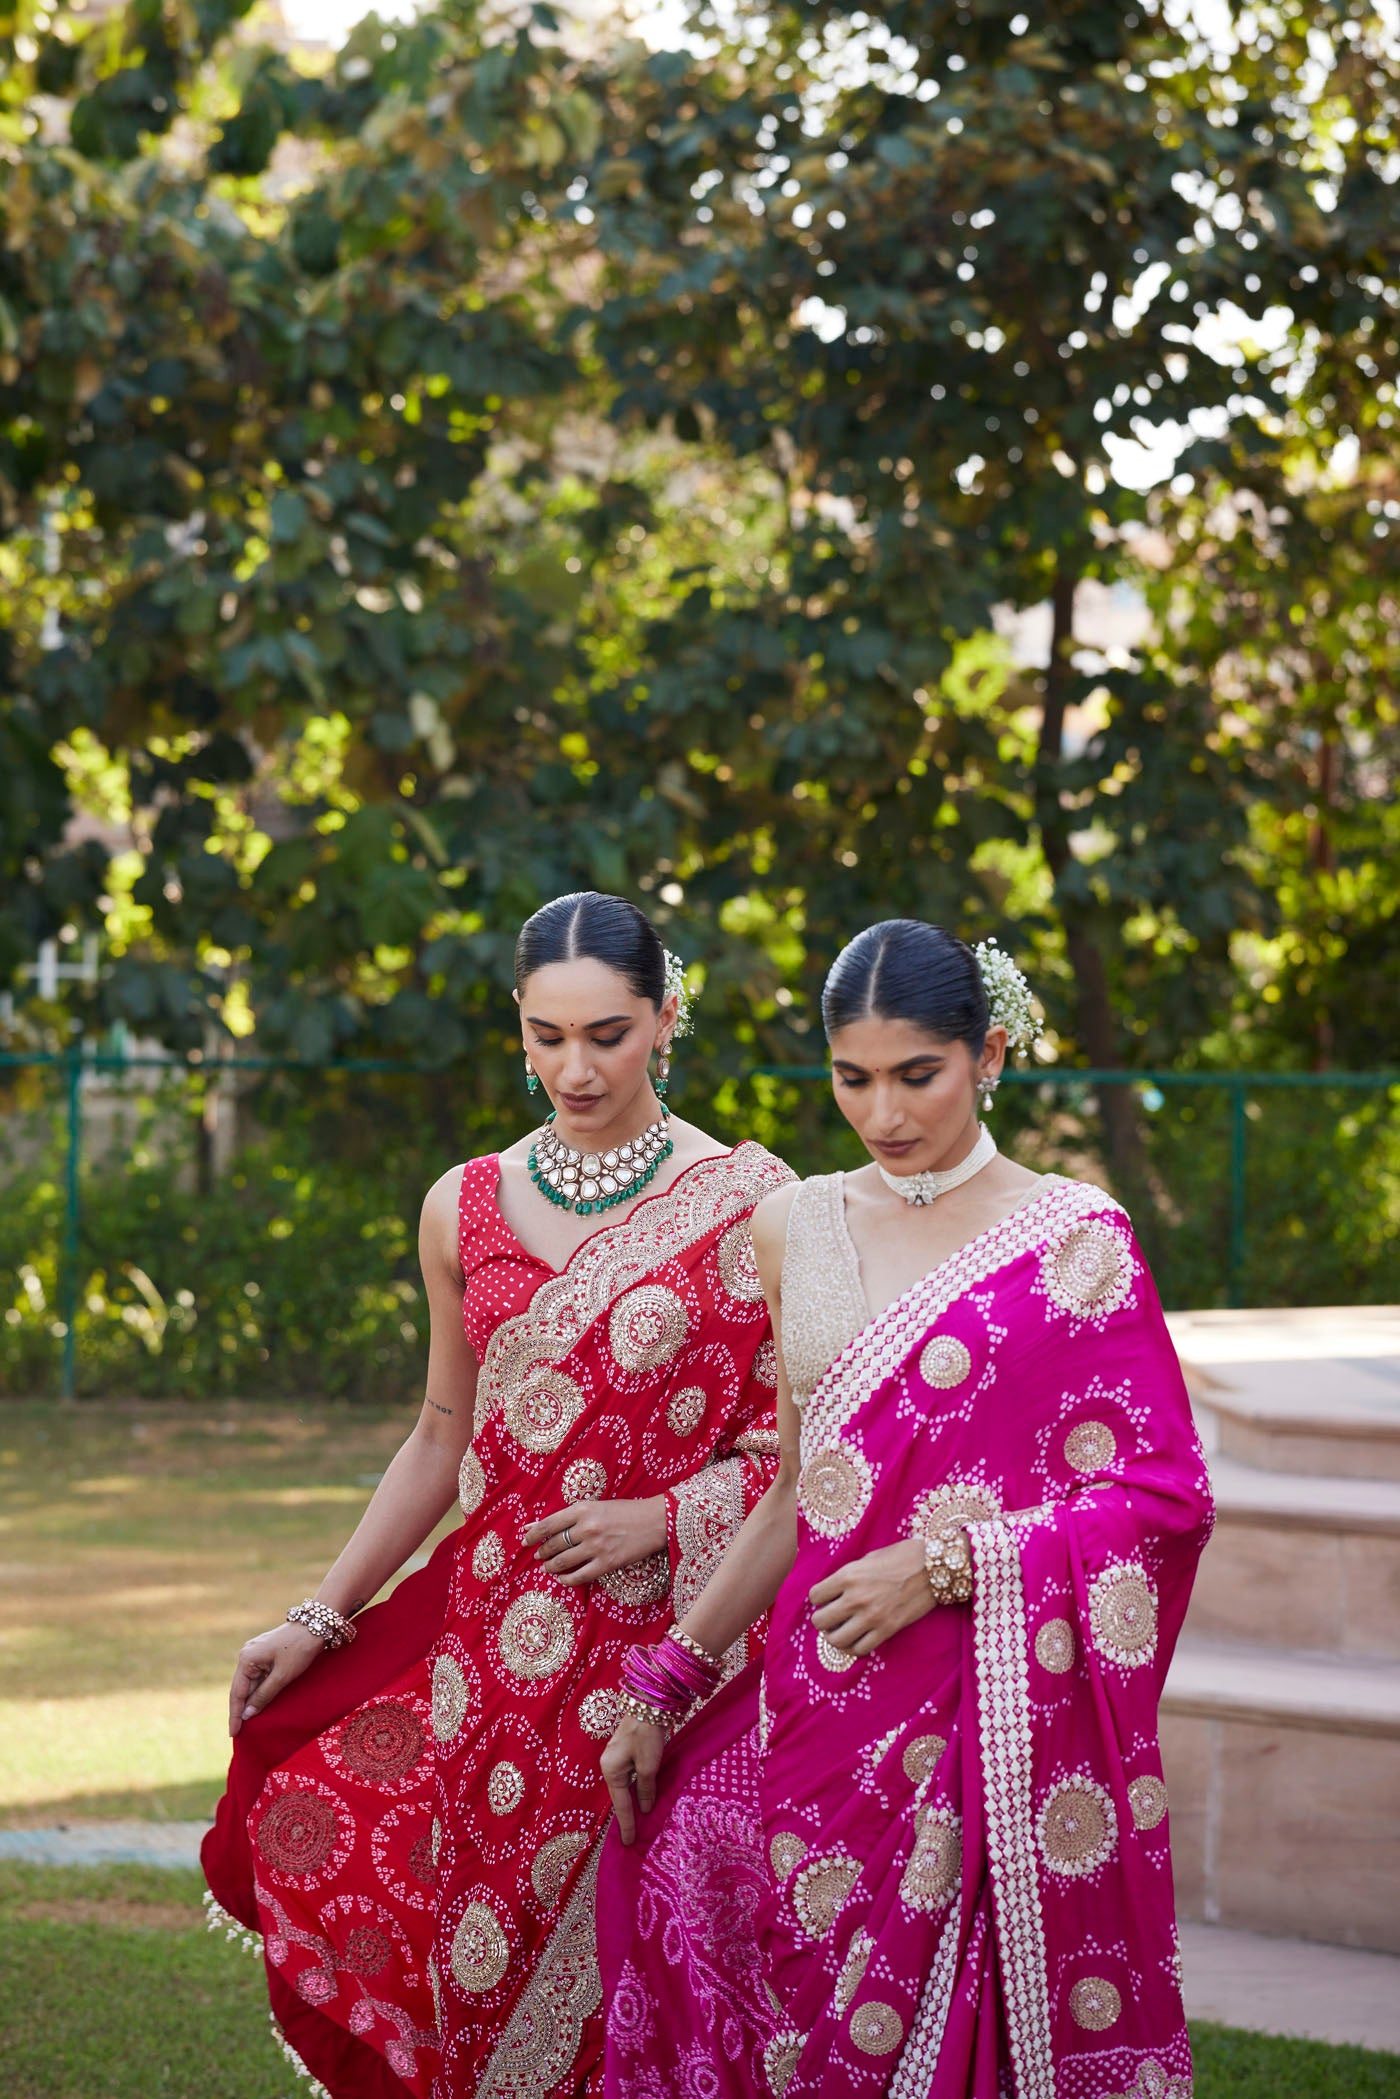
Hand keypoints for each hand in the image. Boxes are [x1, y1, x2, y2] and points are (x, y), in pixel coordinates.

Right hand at [228, 1622, 322, 1736]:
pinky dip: (259, 1691)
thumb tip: (247, 1714)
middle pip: (241, 1689)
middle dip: (241, 1710)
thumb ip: (263, 1696)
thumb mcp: (282, 1676)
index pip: (237, 1693)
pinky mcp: (265, 1653)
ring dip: (251, 1701)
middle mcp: (247, 1655)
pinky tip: (259, 1704)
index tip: (233, 1734)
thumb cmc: (299, 1649)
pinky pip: (258, 1677)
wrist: (316, 1625)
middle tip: (239, 1733)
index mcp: (247, 1659)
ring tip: (248, 1724)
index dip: (235, 1715)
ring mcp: (255, 1653)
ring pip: (251, 1683)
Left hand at [522, 1496, 666, 1585]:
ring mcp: (596, 1547)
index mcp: (583, 1509)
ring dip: (551, 1567)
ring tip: (548, 1567)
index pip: (548, 1525)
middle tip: (539, 1556)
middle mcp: (587, 1528)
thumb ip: (567, 1517)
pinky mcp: (607, 1563)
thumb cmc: (624, 1511)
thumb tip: (534, 1526)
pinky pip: (579, 1576)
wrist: (654, 1521)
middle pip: (553, 1545)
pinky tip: (562, 1578)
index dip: (533, 1535)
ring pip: (562, 1562)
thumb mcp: (594, 1507)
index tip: (525, 1541)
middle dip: (542, 1553)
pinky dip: (566, 1579)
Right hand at [601, 1712, 667, 1844]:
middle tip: (631, 1837)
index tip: (629, 1842)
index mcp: (610, 1770)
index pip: (620, 1804)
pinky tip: (641, 1796)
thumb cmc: (646, 1735)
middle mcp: (609, 1765)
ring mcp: (616, 1757)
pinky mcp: (625, 1751)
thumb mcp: (648, 1765)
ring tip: (637, 1821)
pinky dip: (635, 1788)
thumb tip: (645, 1808)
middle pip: (619, 1795)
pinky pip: (629, 1776)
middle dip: (626, 1815)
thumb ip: (646, 1788)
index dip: (627, 1824)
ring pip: (625, 1786)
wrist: (647, 1704)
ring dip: (631, 1801)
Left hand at [809, 1537, 934, 1658]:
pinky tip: (856, 1639)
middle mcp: (856, 1598)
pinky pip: (860, 1649)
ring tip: (839, 1630)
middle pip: (820, 1621)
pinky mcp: (887, 1630)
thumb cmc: (901, 1557)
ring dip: (834, 1636)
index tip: (826, 1598)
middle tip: (830, 1616)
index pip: (815, 1596)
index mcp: (848, 1576)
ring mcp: (871, 1617)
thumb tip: (834, 1590)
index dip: (818, 1598)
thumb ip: (849, 1575)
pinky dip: (853, 1647)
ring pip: (836, 1640)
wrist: (933, 1568)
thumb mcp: (868, 1558)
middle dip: (822, 1619)